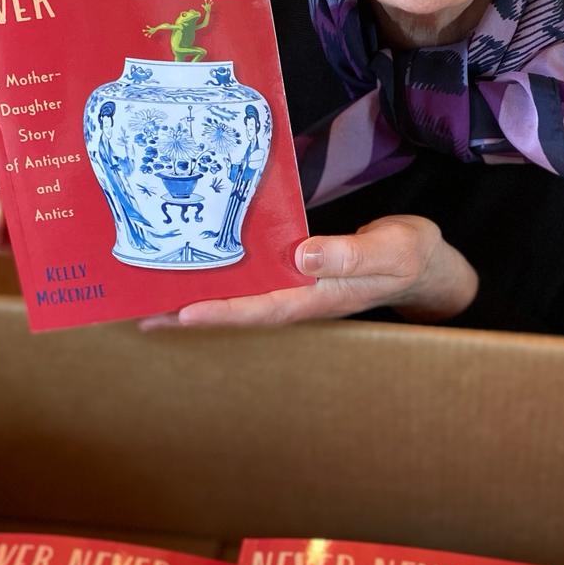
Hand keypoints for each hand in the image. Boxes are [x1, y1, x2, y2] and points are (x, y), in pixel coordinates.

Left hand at [141, 215, 477, 328]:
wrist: (424, 260)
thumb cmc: (409, 255)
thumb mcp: (391, 250)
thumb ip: (351, 255)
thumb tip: (304, 255)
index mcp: (320, 297)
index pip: (262, 310)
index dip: (222, 313)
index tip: (182, 314)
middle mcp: (300, 296)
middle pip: (236, 310)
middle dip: (190, 313)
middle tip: (140, 314)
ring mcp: (295, 285)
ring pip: (238, 295)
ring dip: (196, 296)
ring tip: (147, 296)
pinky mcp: (294, 268)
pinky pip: (250, 277)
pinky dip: (219, 275)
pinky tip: (194, 266)